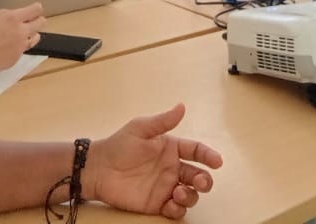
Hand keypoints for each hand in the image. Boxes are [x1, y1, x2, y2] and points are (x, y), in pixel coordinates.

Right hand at [0, 3, 45, 75]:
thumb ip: (4, 15)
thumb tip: (11, 16)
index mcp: (12, 18)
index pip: (35, 10)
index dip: (36, 9)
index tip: (36, 9)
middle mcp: (20, 32)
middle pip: (41, 23)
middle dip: (37, 21)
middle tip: (32, 22)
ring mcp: (19, 47)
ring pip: (35, 38)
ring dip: (30, 35)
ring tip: (21, 35)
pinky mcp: (16, 59)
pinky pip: (23, 51)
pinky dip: (18, 48)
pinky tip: (8, 47)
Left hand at [84, 103, 221, 218]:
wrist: (98, 169)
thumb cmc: (119, 145)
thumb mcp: (140, 129)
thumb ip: (162, 121)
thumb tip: (182, 106)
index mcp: (171, 149)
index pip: (196, 151)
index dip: (208, 155)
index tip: (217, 162)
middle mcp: (172, 168)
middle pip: (198, 175)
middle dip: (205, 180)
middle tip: (200, 182)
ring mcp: (165, 187)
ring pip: (190, 194)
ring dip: (191, 195)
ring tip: (178, 193)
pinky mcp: (157, 203)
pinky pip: (175, 209)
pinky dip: (178, 209)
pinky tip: (172, 203)